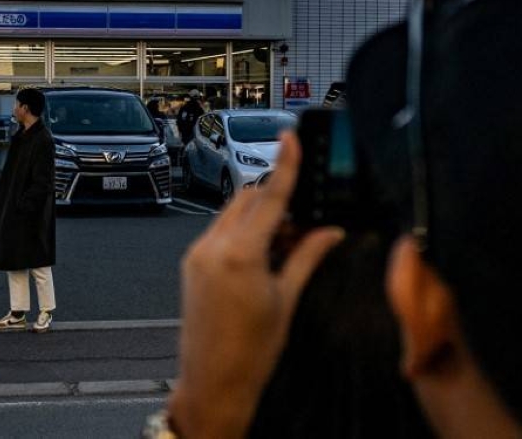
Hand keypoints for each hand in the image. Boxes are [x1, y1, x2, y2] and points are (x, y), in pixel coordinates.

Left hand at [168, 132, 343, 438]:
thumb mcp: (287, 299)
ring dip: (258, 217)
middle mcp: (213, 248)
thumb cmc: (251, 351)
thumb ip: (308, 257)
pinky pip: (219, 232)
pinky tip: (260, 257)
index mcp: (241, 255)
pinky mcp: (191, 263)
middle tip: (303, 224)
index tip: (290, 137)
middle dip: (275, 201)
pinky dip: (241, 233)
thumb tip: (331, 232)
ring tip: (282, 248)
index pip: (270, 197)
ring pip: (232, 213)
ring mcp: (198, 255)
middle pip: (249, 199)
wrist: (213, 383)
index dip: (284, 164)